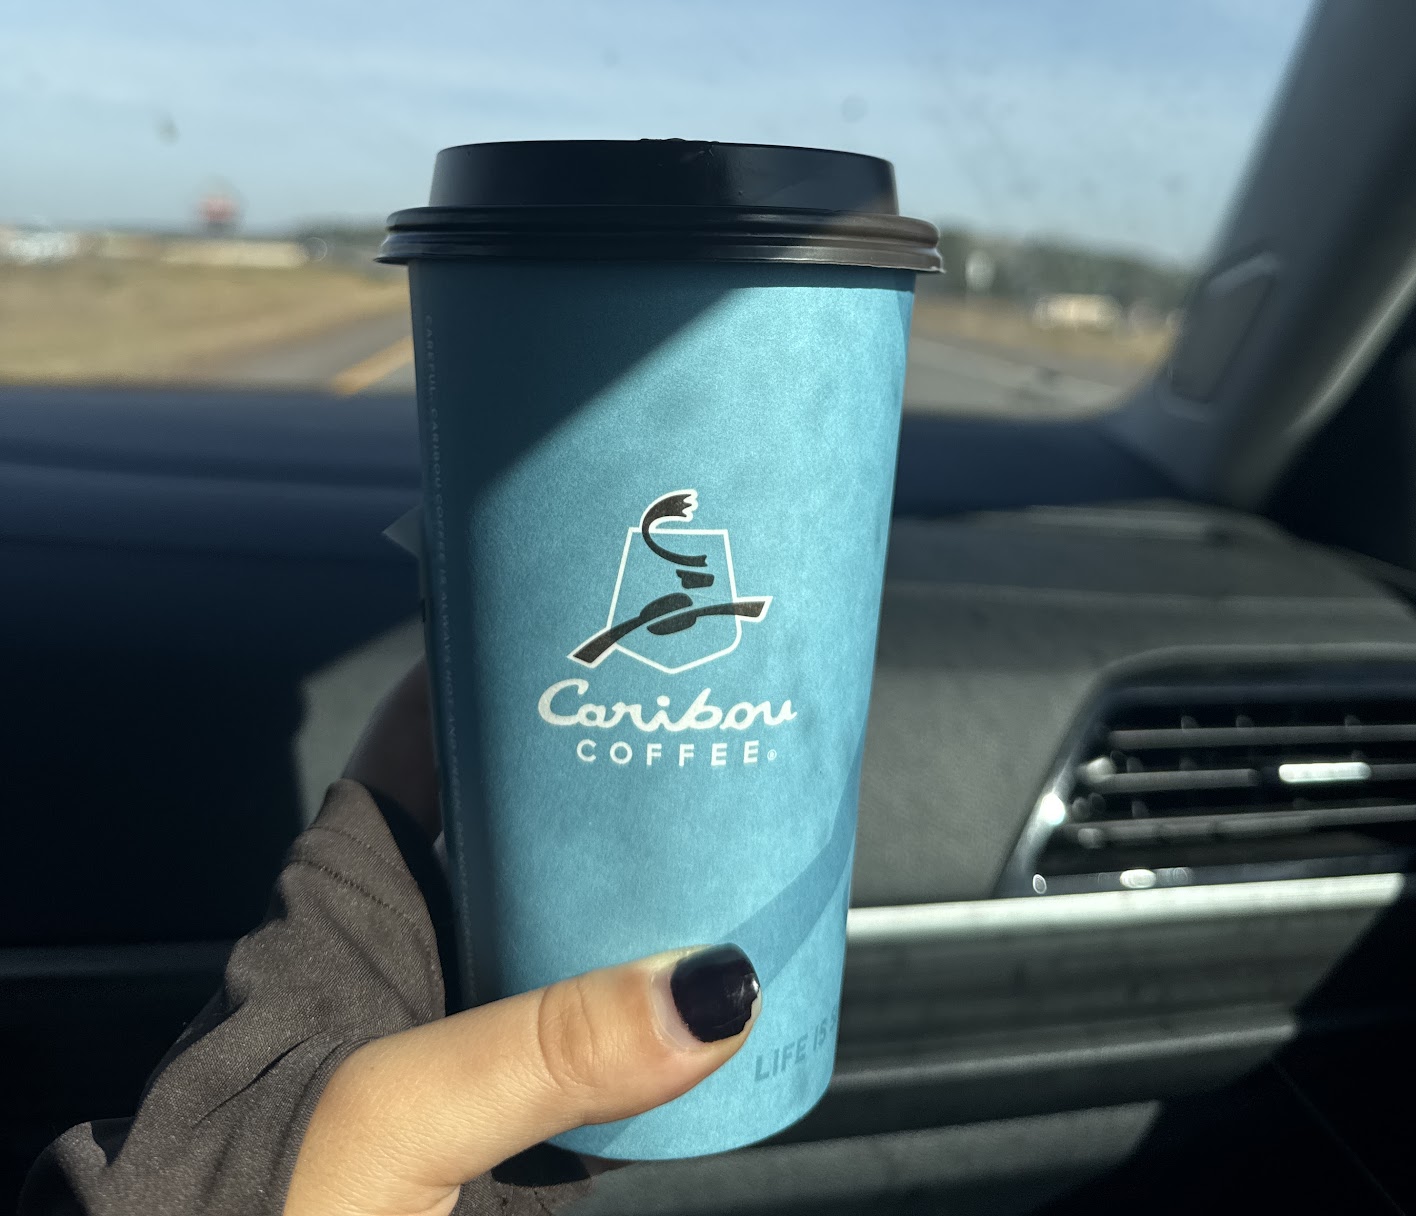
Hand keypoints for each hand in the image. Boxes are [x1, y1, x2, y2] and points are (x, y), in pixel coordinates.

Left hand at [286, 662, 760, 1214]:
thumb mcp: (387, 1115)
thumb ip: (539, 1048)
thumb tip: (706, 984)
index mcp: (350, 913)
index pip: (419, 749)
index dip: (489, 673)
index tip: (576, 613)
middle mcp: (416, 959)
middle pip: (519, 828)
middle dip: (599, 772)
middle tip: (696, 712)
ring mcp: (472, 1042)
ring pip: (570, 928)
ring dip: (641, 884)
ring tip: (735, 821)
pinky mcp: (522, 1131)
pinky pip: (607, 1042)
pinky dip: (665, 1013)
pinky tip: (730, 990)